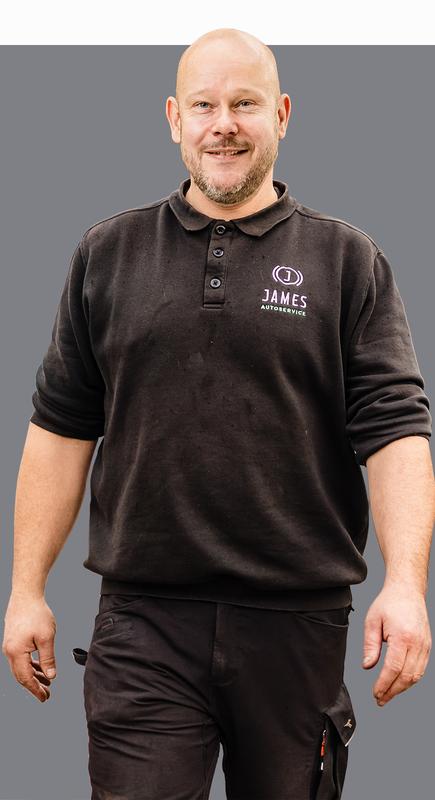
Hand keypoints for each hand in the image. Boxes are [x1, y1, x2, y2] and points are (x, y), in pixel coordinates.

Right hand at [2, 593, 56, 702]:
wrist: (26, 595)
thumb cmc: (36, 613)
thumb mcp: (47, 637)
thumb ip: (48, 659)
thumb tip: (51, 676)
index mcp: (16, 652)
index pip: (25, 678)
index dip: (35, 690)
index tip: (45, 698)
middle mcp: (9, 651)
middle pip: (21, 675)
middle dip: (34, 685)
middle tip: (47, 693)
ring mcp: (9, 646)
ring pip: (21, 667)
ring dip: (34, 675)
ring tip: (47, 681)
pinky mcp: (13, 640)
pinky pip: (20, 658)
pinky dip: (30, 665)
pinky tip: (40, 667)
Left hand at [361, 584, 431, 706]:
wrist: (407, 591)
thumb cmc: (388, 603)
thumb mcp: (372, 621)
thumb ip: (370, 645)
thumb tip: (368, 667)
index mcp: (402, 636)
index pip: (393, 668)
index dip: (384, 684)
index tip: (375, 693)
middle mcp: (417, 643)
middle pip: (406, 676)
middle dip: (392, 691)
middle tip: (379, 699)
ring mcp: (425, 645)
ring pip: (416, 675)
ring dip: (402, 688)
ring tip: (387, 694)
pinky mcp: (427, 646)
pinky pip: (420, 669)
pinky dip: (410, 679)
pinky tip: (399, 683)